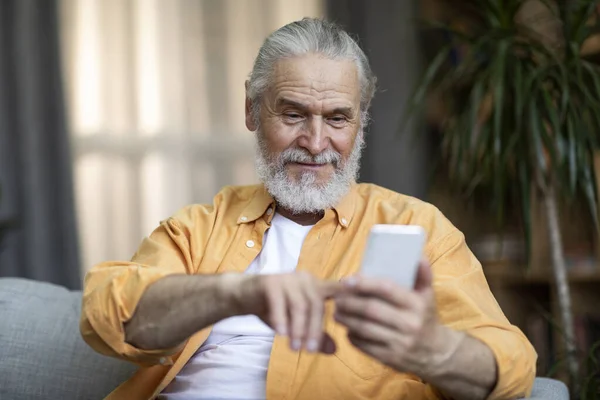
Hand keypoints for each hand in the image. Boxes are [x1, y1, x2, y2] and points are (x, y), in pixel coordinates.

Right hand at [227, 271, 343, 353]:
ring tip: (294, 348)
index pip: (337, 290)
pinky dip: (281, 320)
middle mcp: (304, 278)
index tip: (362, 305)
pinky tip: (280, 334)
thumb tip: (334, 350)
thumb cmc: (274, 308)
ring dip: (298, 329)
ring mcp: (288, 278)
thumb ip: (315, 334)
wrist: (243, 296)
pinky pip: (279, 303)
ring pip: (299, 305)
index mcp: (316, 285)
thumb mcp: (296, 323)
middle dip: (314, 330)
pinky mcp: (270, 282)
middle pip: (316, 305)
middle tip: (310, 350)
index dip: (350, 294)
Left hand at [333, 260, 460, 375]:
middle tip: (337, 297)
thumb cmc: (426, 317)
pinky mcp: (390, 359)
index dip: (365, 283)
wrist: (436, 354)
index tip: (347, 280)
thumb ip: (422, 274)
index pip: (387, 289)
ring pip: (365, 329)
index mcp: (417, 304)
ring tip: (336, 312)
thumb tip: (418, 255)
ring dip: (346, 319)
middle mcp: (409, 324)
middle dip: (350, 302)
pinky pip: (365, 346)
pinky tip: (347, 328)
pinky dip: (352, 336)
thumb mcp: (428, 295)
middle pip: (371, 310)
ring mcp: (399, 343)